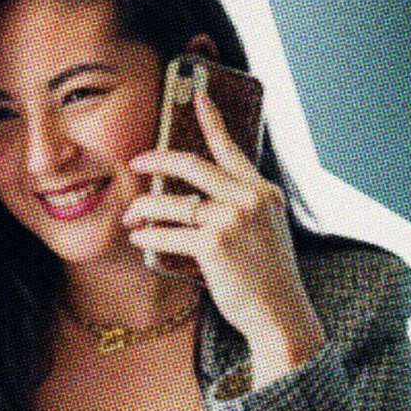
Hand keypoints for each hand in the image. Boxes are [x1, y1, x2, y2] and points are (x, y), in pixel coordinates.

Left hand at [123, 91, 324, 386]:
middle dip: (158, 158)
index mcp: (263, 192)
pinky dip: (148, 236)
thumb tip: (199, 200)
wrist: (279, 314)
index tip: (197, 96)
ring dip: (145, 207)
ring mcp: (232, 219)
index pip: (232, 148)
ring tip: (131, 216)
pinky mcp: (213, 244)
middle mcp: (249, 198)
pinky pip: (168, 233)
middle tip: (136, 161)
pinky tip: (139, 240)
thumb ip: (240, 208)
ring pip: (173, 201)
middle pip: (193, 165)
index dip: (212, 120)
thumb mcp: (264, 232)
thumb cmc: (267, 278)